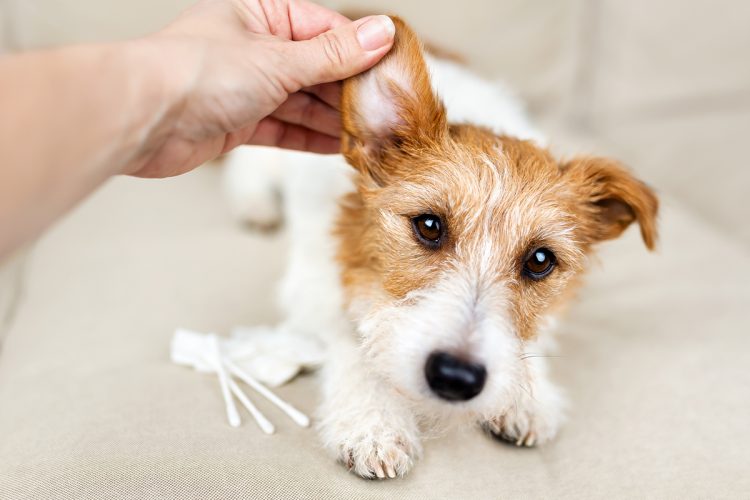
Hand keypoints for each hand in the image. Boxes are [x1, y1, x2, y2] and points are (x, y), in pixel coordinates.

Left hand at [128, 0, 394, 177]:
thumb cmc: (195, 72)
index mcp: (261, 14)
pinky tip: (340, 146)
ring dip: (333, 118)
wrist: (140, 118)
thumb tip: (380, 34)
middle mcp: (254, 47)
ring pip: (302, 101)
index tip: (393, 71)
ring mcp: (247, 86)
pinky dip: (310, 137)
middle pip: (316, 68)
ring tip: (370, 134)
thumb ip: (332, 54)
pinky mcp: (239, 121)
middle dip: (349, 91)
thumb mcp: (277, 59)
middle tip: (385, 111)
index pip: (325, 28)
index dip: (361, 51)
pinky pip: (285, 128)